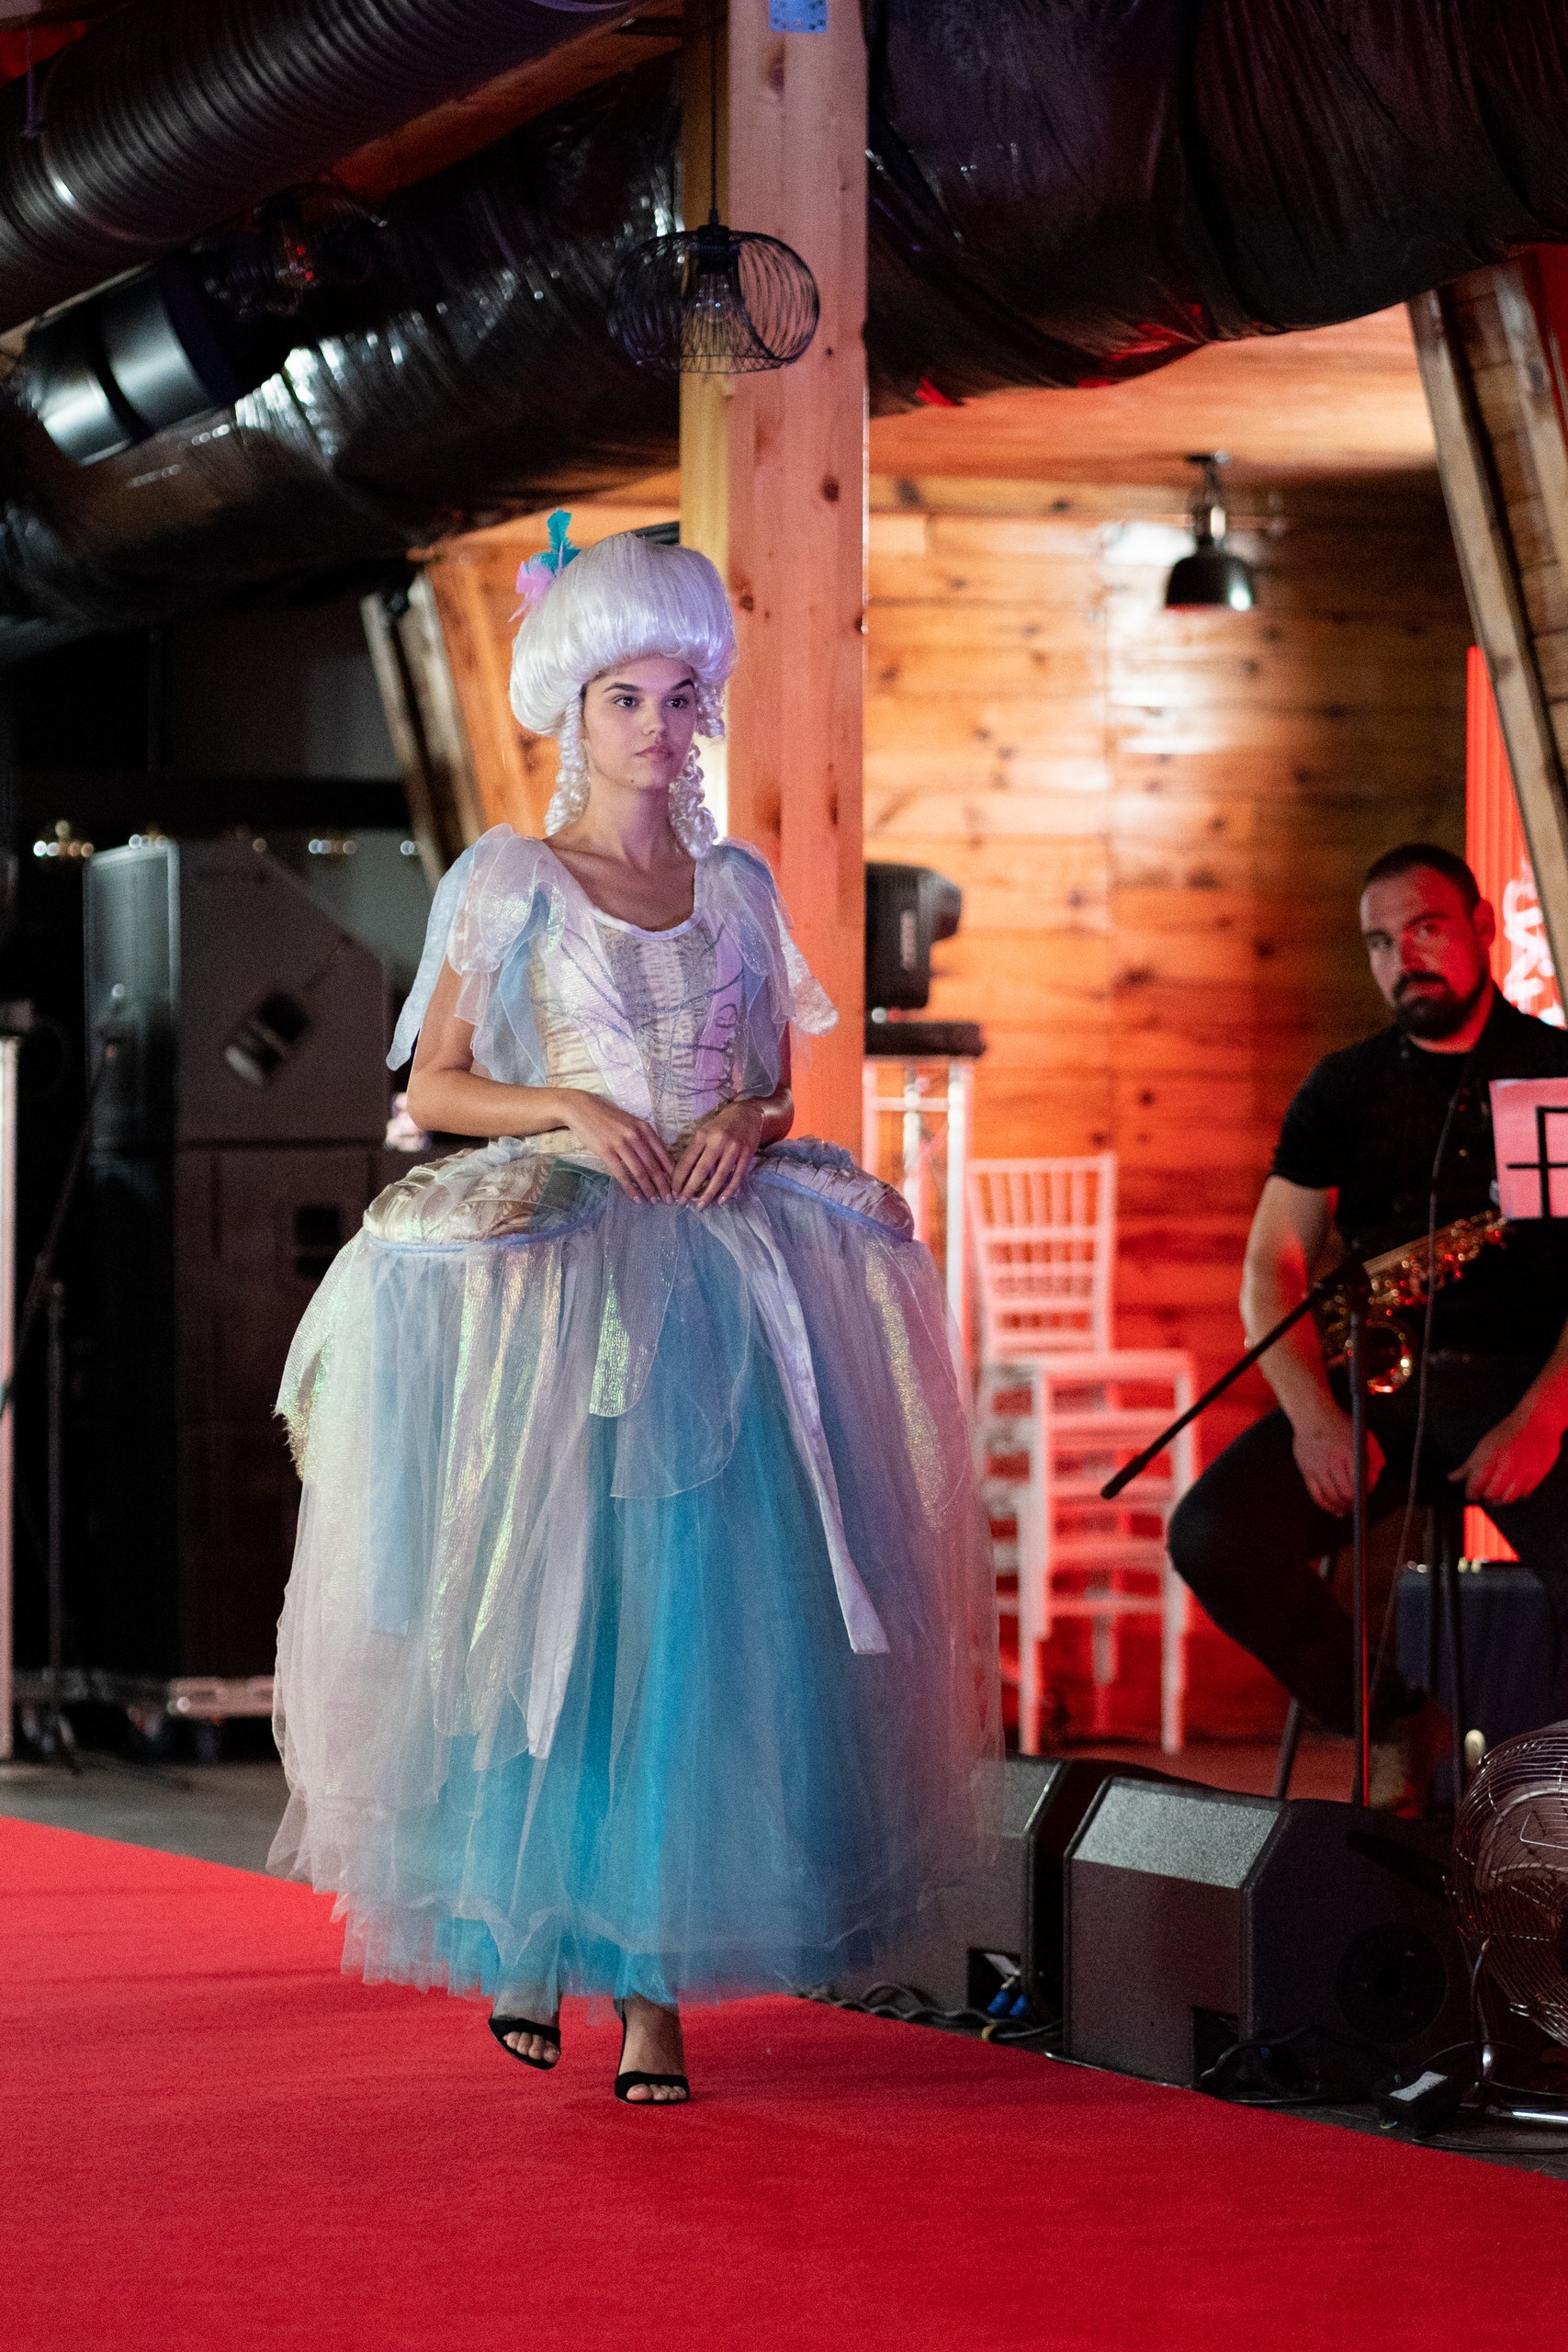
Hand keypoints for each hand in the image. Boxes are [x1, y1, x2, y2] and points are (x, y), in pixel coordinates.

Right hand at [558, 1093, 673, 1202]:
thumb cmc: (609, 1117)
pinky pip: (621, 1174)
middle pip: (654, 1166)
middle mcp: (636, 1136)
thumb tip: (658, 1161)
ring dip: (649, 1189)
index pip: (663, 1154)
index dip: (672, 1173)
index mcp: (645, 1129)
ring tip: (654, 1201)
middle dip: (663, 1186)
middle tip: (669, 1200)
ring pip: (640, 1172)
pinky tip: (636, 1198)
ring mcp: (621, 1144)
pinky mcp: (606, 1152)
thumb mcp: (632, 1123)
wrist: (583, 1109)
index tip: (677, 1186)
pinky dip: (630, 1189)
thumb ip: (645, 1139)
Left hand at [671, 1099, 764, 1208]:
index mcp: (703, 1135)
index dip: (678, 1178)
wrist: (747, 1114)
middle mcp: (718, 1142)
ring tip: (700, 1205)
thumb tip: (682, 1175)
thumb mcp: (704, 1131)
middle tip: (682, 1202)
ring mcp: (734, 1149)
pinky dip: (728, 1191)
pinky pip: (736, 1177)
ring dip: (708, 1194)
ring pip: (719, 1176)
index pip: (687, 1160)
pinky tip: (720, 1200)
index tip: (673, 1191)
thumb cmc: (720, 1125)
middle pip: (701, 1170)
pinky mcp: (746, 1155)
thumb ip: (694, 1150)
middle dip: (690, 1188)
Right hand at [1290, 1401, 1385, 1517]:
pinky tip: (1331, 1508)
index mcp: (1348, 1453)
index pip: (1357, 1483)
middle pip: (1344, 1493)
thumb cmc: (1339, 1424)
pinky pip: (1315, 1494)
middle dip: (1352, 1505)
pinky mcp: (1306, 1470)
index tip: (1364, 1499)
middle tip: (1355, 1508)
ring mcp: (1317, 1467)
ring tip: (1345, 1510)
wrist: (1312, 1414)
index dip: (1362, 1496)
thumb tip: (1371, 1482)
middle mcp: (1332, 1461)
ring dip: (1339, 1507)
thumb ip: (1370, 1459)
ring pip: (1329, 1497)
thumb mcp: (1361, 1437)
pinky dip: (1324, 1505)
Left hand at [1450, 1401, 1565, 1506]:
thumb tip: (1452, 1478)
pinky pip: (1524, 1495)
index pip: (1476, 1483)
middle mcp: (1507, 1465)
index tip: (1471, 1495)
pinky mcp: (1537, 1475)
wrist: (1538, 1421)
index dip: (1471, 1493)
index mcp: (1490, 1455)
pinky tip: (1511, 1489)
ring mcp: (1524, 1471)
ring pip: (1508, 1498)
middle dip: (1485, 1496)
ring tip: (1497, 1493)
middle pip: (1491, 1493)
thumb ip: (1469, 1465)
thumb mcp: (1485, 1445)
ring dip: (1500, 1499)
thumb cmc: (1509, 1431)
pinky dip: (1515, 1495)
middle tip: (1483, 1493)